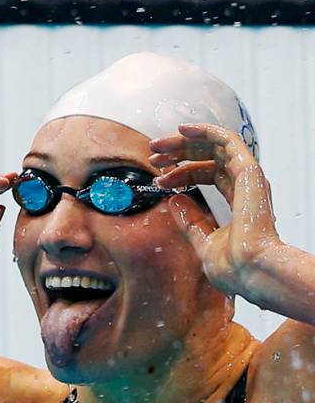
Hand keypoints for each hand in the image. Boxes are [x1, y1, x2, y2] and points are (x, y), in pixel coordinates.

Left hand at [149, 123, 282, 299]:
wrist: (251, 272)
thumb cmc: (235, 267)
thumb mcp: (203, 242)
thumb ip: (190, 221)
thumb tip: (174, 200)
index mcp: (238, 202)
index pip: (208, 176)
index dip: (181, 173)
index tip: (158, 179)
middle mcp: (244, 187)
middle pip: (209, 158)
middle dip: (178, 154)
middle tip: (153, 154)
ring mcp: (248, 178)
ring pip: (215, 146)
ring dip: (184, 142)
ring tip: (157, 145)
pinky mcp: (248, 172)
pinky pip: (228, 141)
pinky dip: (206, 132)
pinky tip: (183, 130)